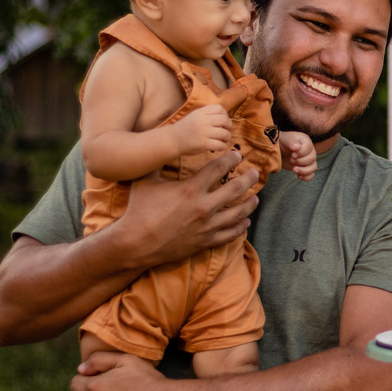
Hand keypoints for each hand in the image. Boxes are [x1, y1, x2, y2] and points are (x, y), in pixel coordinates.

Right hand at [118, 151, 258, 266]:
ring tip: (256, 197)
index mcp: (191, 189)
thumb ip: (157, 163)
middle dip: (249, 178)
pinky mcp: (206, 241)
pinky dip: (240, 227)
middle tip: (255, 173)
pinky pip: (230, 234)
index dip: (230, 159)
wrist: (135, 244)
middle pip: (236, 189)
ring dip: (250, 203)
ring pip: (238, 213)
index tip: (237, 155)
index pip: (219, 168)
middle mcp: (204, 206)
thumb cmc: (139, 210)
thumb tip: (160, 146)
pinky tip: (245, 221)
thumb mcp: (145, 181)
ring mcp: (207, 226)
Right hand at [169, 104, 230, 155]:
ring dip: (227, 137)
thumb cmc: (185, 128)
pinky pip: (221, 145)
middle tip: (225, 130)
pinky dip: (223, 146)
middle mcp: (202, 121)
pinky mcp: (203, 144)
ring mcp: (203, 132)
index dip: (225, 114)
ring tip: (223, 139)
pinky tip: (219, 146)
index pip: (219, 108)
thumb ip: (207, 114)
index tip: (223, 121)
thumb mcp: (194, 116)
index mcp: (200, 112)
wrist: (172, 140)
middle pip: (225, 120)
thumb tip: (225, 117)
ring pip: (225, 133)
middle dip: (229, 126)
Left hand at [279, 131, 316, 180]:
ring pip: (313, 167)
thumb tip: (297, 147)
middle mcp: (310, 151)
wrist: (279, 150)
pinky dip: (306, 177)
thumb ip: (291, 142)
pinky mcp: (305, 168)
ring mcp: (308, 160)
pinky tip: (298, 176)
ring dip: (304, 171)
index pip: (309, 147)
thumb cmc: (282, 142)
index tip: (292, 154)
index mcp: (305, 141)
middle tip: (291, 160)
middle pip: (313, 158)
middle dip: (301, 161)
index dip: (301, 152)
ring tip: (294, 170)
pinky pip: (311, 175)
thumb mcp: (285, 139)